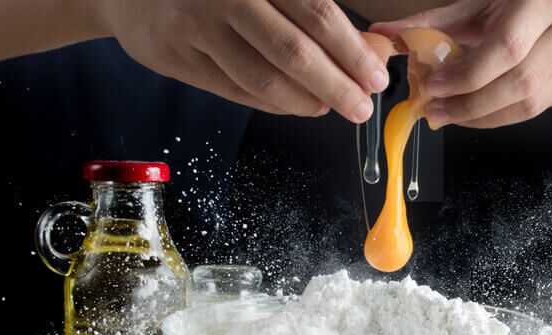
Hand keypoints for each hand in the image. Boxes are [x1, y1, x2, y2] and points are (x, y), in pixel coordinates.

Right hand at [97, 0, 390, 120]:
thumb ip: (302, 8)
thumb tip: (360, 49)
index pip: (316, 13)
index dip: (351, 51)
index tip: (375, 76)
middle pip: (293, 51)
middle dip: (337, 85)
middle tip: (361, 106)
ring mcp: (195, 28)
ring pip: (264, 78)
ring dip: (306, 100)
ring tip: (332, 107)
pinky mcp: (176, 58)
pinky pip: (237, 91)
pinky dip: (275, 103)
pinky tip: (298, 104)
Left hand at [370, 0, 551, 128]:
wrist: (544, 0)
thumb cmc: (507, 1)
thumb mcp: (470, 6)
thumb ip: (428, 24)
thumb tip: (383, 36)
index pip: (507, 48)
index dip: (467, 75)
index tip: (433, 86)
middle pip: (521, 82)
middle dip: (472, 105)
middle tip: (436, 111)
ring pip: (532, 104)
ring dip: (484, 117)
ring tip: (450, 116)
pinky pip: (537, 109)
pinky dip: (501, 116)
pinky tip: (475, 112)